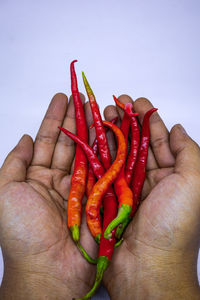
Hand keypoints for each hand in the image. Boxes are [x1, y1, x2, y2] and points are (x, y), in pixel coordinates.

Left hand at [0, 93, 97, 299]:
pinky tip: (110, 133)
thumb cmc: (22, 233)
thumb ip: (15, 164)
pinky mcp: (99, 198)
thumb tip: (25, 139)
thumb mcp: (5, 192)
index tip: (62, 98)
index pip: (49, 141)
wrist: (49, 268)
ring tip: (98, 107)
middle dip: (77, 119)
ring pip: (89, 152)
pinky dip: (108, 151)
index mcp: (38, 179)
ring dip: (93, 130)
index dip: (55, 118)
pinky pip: (104, 171)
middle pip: (71, 143)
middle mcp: (61, 181)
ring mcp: (82, 189)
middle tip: (84, 97)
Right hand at [103, 96, 199, 299]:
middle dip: (127, 122)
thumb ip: (188, 152)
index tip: (135, 102)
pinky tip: (95, 139)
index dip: (148, 118)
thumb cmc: (174, 226)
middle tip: (115, 104)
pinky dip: (101, 154)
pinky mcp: (111, 198)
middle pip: (138, 143)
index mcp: (173, 175)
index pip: (160, 139)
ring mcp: (130, 189)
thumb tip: (178, 127)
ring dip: (113, 134)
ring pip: (120, 154)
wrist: (147, 267)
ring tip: (103, 116)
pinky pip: (106, 171)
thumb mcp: (194, 183)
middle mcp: (152, 181)